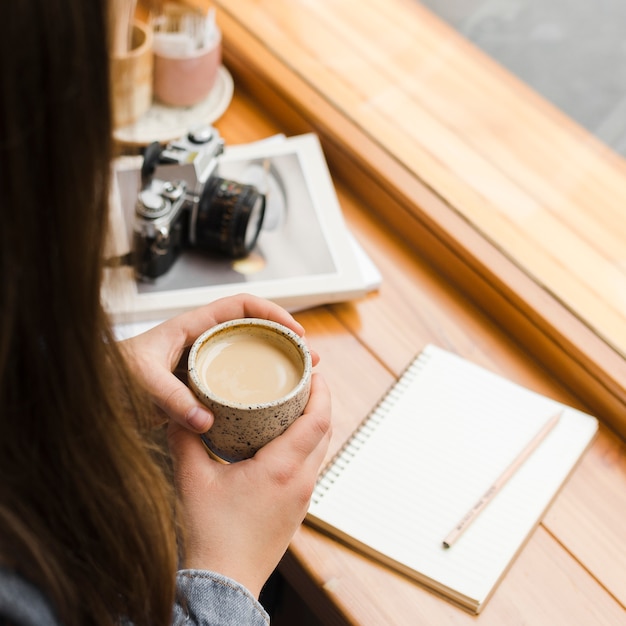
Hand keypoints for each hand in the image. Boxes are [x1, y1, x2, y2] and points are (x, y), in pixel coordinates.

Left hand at [120, 293, 318, 431]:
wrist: (92, 395)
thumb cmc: (110, 376)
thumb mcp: (140, 382)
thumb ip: (171, 399)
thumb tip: (206, 421)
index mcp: (192, 326)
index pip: (242, 306)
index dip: (273, 312)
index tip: (294, 331)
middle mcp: (202, 341)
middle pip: (254, 329)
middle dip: (285, 339)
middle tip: (308, 358)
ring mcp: (203, 364)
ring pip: (248, 355)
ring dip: (275, 362)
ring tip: (301, 376)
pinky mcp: (201, 386)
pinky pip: (236, 381)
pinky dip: (257, 387)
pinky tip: (270, 402)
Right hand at [167, 373, 331, 597]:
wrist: (225, 582)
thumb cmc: (211, 535)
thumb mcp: (192, 480)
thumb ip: (185, 440)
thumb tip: (181, 413)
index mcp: (282, 469)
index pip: (318, 420)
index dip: (322, 391)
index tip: (313, 371)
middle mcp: (300, 481)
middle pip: (326, 430)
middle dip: (321, 401)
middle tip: (304, 380)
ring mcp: (302, 497)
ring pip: (321, 449)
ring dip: (315, 423)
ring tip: (295, 404)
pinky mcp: (297, 508)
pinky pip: (311, 466)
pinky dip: (306, 444)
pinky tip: (284, 440)